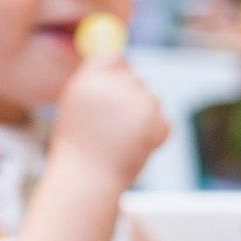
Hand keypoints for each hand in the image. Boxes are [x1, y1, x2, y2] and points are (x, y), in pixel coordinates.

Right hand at [52, 54, 167, 184]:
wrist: (87, 180)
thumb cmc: (78, 148)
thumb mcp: (77, 108)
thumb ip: (99, 86)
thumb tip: (126, 66)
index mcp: (89, 80)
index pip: (115, 59)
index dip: (120, 71)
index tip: (119, 85)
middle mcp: (114, 86)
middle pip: (136, 79)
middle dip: (132, 98)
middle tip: (116, 125)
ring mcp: (138, 102)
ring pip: (152, 100)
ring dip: (143, 116)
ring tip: (121, 140)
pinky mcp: (156, 121)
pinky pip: (162, 121)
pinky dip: (154, 134)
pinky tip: (134, 148)